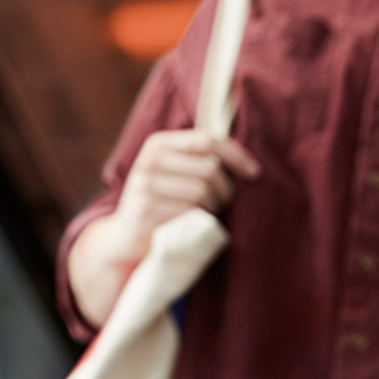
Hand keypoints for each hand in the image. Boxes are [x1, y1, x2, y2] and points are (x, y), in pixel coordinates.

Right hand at [67, 129, 261, 325]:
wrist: (124, 238)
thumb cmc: (162, 204)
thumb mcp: (174, 173)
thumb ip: (199, 159)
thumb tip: (249, 162)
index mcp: (158, 144)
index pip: (207, 140)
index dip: (236, 155)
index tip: (254, 172)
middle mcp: (148, 161)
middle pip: (209, 169)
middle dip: (224, 190)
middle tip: (221, 203)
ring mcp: (144, 184)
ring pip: (202, 192)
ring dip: (211, 208)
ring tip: (202, 215)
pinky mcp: (145, 209)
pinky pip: (189, 212)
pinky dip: (197, 221)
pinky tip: (189, 225)